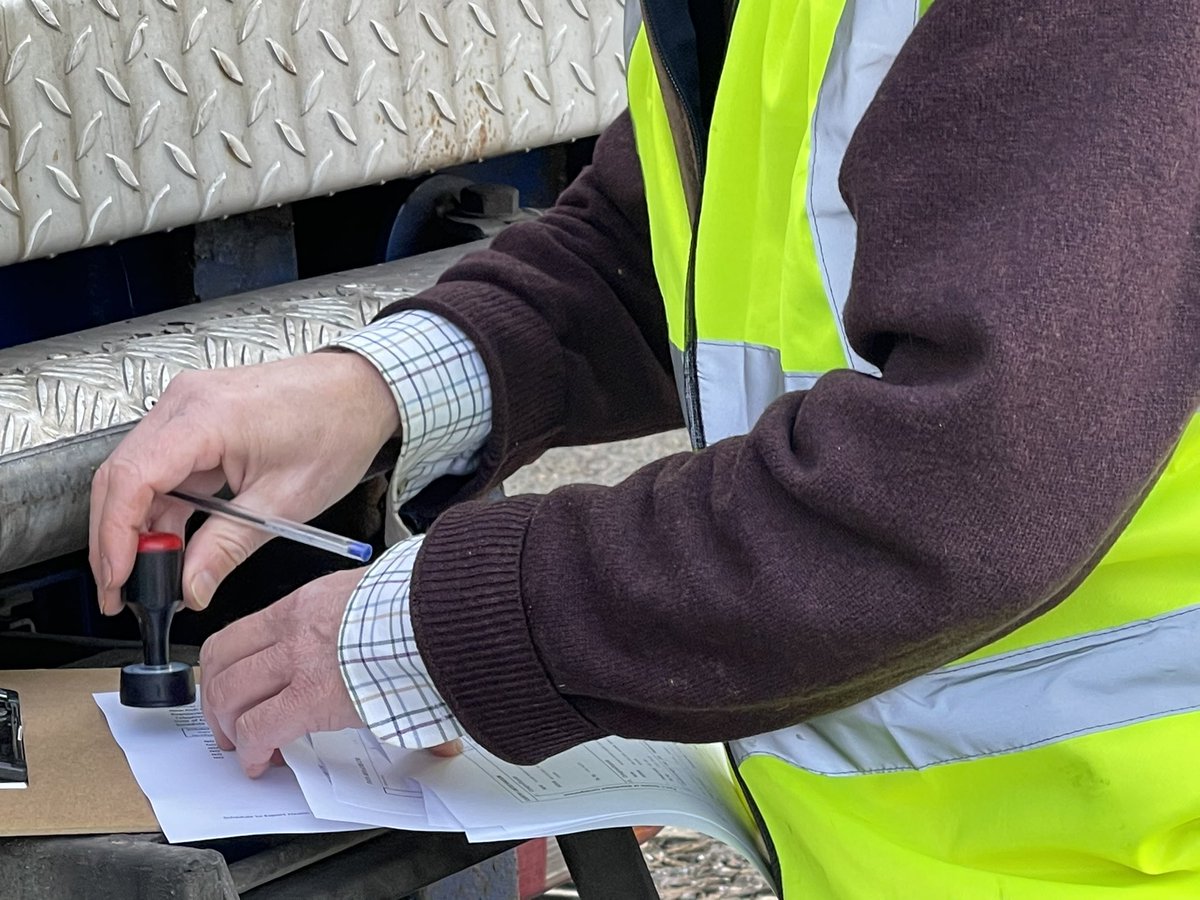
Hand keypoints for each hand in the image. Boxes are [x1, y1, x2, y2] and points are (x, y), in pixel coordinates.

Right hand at [89, 352, 398, 613]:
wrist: (363, 389)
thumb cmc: (337, 426)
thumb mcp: (286, 500)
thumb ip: (228, 547)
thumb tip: (191, 587)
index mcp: (206, 416)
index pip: (132, 479)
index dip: (115, 536)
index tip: (116, 579)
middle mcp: (186, 402)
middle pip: (121, 476)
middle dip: (115, 539)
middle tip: (122, 590)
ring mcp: (188, 405)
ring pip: (136, 472)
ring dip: (136, 525)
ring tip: (148, 576)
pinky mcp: (196, 416)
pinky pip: (161, 465)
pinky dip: (161, 505)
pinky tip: (171, 542)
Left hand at [200, 568, 461, 776]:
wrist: (445, 614)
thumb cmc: (424, 609)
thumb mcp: (381, 605)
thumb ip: (372, 631)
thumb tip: (395, 654)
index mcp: (310, 603)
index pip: (243, 633)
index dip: (228, 668)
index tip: (236, 689)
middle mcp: (295, 627)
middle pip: (221, 662)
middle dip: (216, 699)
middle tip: (229, 723)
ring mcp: (300, 661)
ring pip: (229, 693)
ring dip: (228, 726)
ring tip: (244, 746)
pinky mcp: (312, 696)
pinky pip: (258, 728)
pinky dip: (250, 751)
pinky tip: (261, 762)